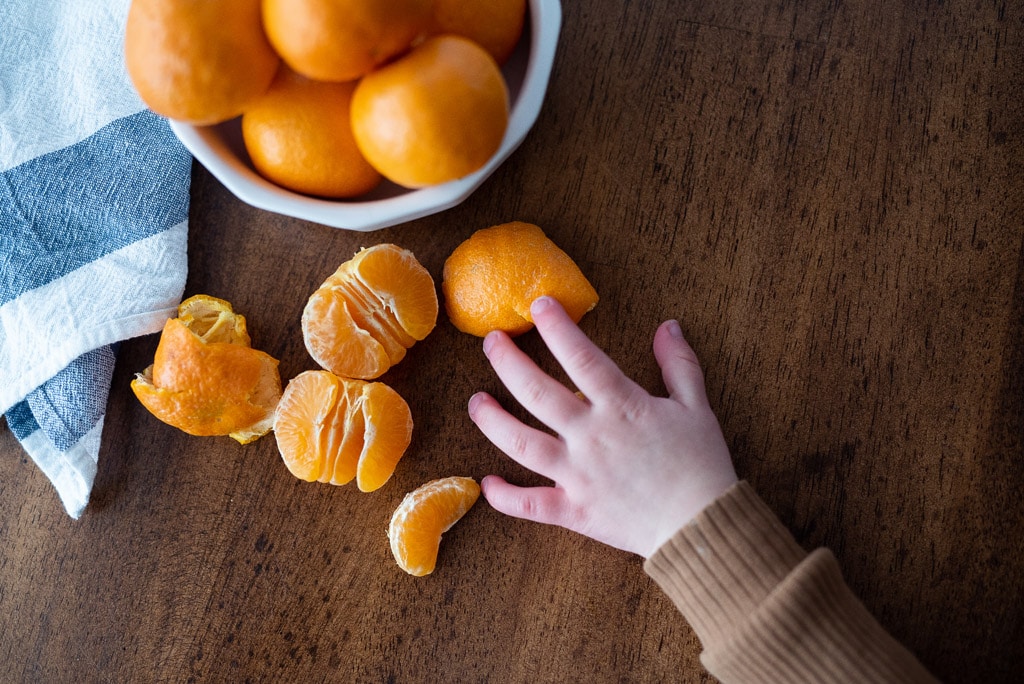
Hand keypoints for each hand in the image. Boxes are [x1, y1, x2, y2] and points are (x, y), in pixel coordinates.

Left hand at [468, 296, 737, 557]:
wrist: (703, 527)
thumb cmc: (702, 464)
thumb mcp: (697, 406)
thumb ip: (679, 364)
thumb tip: (668, 326)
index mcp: (622, 407)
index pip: (581, 358)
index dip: (558, 328)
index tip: (539, 305)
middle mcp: (591, 437)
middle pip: (536, 393)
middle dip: (508, 362)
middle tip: (491, 340)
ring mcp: (577, 476)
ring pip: (521, 444)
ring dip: (492, 421)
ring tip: (476, 402)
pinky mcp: (574, 511)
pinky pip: (530, 505)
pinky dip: (505, 497)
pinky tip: (487, 482)